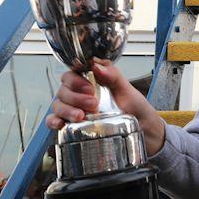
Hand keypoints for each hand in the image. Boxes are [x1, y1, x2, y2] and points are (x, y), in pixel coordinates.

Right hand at [46, 59, 165, 154]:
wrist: (145, 133)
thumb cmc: (136, 110)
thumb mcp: (128, 91)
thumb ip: (113, 76)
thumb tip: (96, 65)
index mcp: (92, 82)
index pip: (73, 74)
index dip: (76, 79)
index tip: (89, 87)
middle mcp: (81, 95)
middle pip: (64, 90)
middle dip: (75, 96)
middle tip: (93, 103)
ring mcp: (76, 110)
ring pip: (58, 105)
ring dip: (66, 109)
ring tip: (81, 116)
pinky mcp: (74, 126)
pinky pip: (55, 121)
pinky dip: (54, 121)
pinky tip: (60, 124)